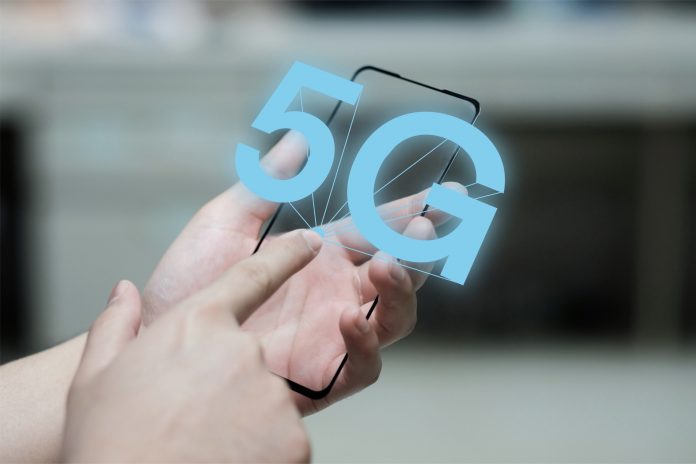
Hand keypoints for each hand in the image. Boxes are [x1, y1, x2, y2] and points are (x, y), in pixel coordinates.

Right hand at [62, 230, 319, 462]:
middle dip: (229, 383)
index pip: (254, 277)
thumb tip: (124, 292)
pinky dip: (261, 450)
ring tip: (203, 444)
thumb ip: (117, 324)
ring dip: (244, 420)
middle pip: (251, 357)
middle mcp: (245, 350)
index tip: (309, 243)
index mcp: (200, 324)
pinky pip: (283, 437)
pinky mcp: (294, 438)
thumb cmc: (110, 442)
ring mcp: (273, 394)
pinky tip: (225, 459)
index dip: (286, 256)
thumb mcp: (96, 376)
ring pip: (267, 401)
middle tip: (192, 416)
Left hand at [142, 131, 462, 413]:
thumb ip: (265, 186)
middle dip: (422, 248)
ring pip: (396, 315)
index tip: (447, 192)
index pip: (380, 229)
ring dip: (403, 289)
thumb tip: (301, 139)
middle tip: (424, 226)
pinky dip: (368, 341)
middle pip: (401, 271)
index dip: (413, 211)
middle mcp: (337, 292)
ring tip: (386, 264)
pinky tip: (349, 315)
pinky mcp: (322, 374)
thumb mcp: (225, 223)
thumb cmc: (186, 282)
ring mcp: (333, 333)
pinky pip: (366, 364)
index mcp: (322, 254)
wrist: (155, 338)